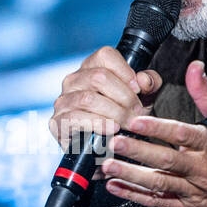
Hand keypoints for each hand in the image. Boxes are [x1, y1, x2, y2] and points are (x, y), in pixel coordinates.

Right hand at [49, 46, 162, 178]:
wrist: (107, 150)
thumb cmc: (123, 118)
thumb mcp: (143, 98)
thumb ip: (149, 84)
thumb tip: (144, 81)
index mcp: (92, 67)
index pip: (105, 55)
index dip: (125, 71)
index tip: (138, 90)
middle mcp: (74, 80)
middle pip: (99, 77)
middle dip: (123, 97)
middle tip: (136, 112)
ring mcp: (63, 100)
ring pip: (88, 98)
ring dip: (113, 112)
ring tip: (126, 123)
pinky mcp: (58, 121)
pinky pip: (76, 118)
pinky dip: (98, 123)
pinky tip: (112, 129)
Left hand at [98, 60, 206, 206]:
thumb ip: (205, 92)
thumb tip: (194, 67)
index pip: (181, 134)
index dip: (157, 129)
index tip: (135, 121)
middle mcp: (200, 168)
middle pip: (166, 160)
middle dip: (139, 152)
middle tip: (114, 142)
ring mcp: (193, 190)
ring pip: (160, 183)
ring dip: (131, 176)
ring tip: (107, 166)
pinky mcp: (186, 206)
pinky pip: (159, 202)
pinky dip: (135, 196)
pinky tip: (114, 186)